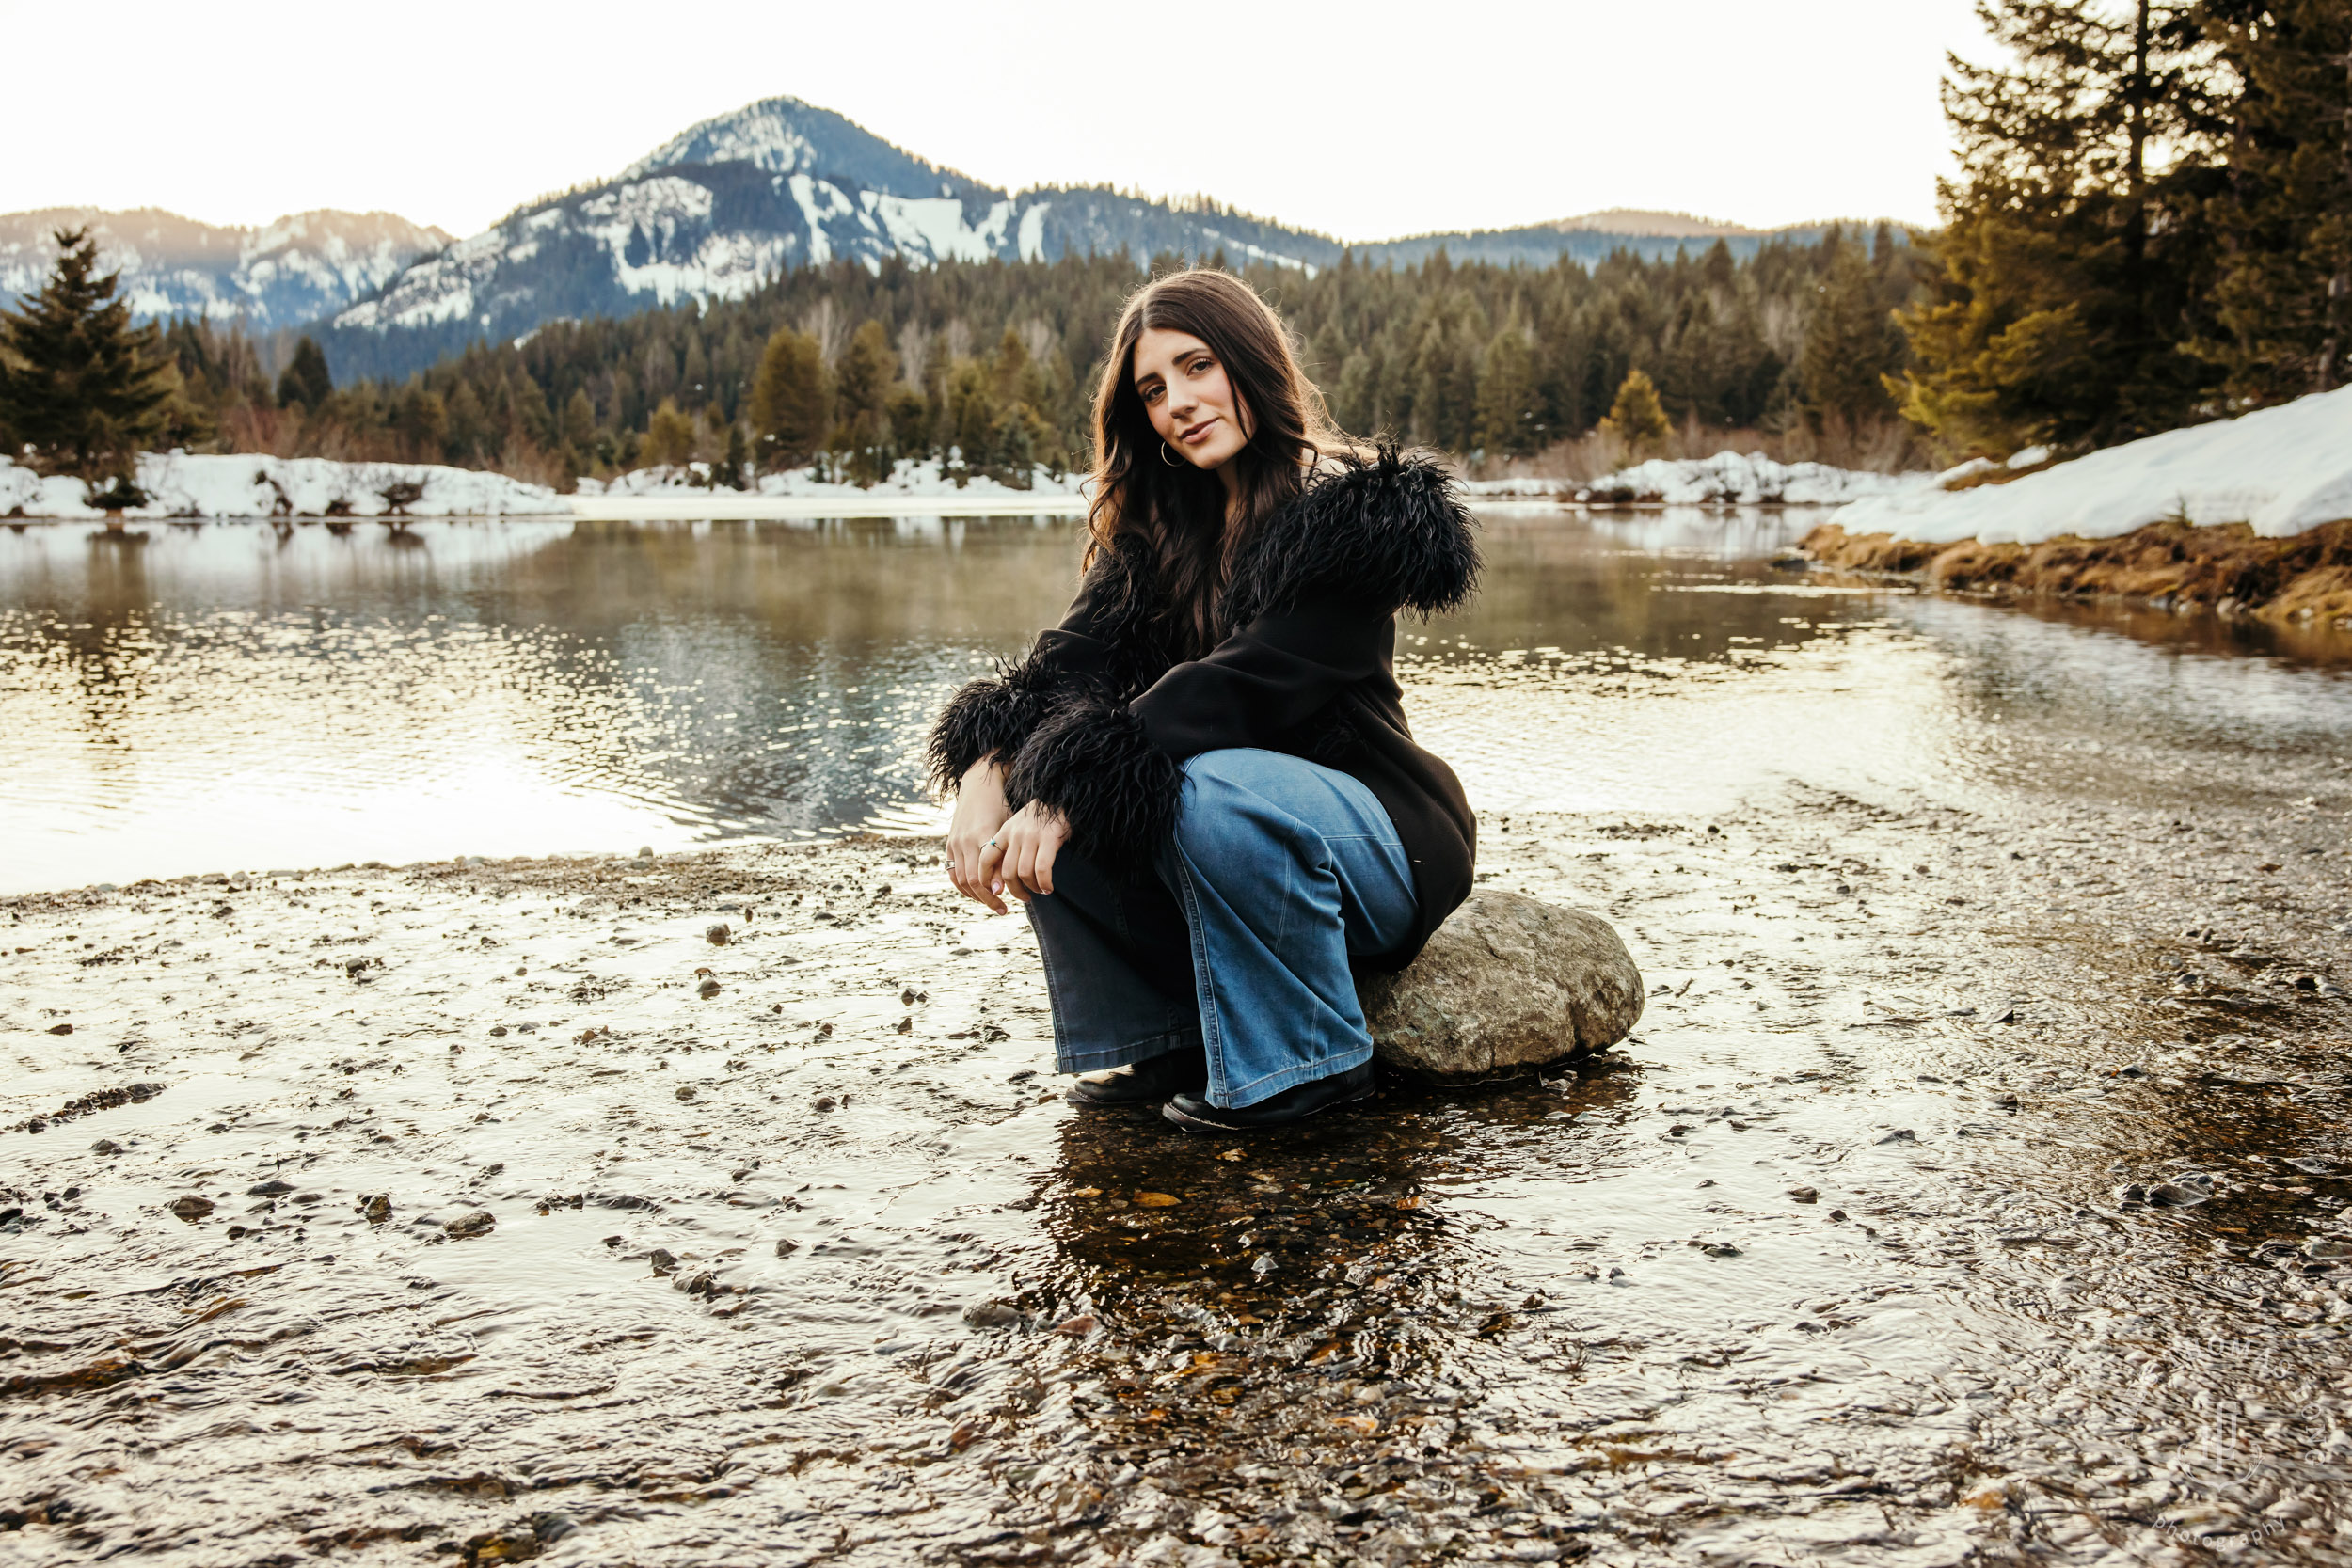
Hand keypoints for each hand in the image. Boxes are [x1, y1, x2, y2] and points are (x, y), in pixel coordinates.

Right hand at [946, 760, 1013, 912]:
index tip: (1009, 904)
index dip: (995, 893)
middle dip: (987, 899)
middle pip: (973, 881)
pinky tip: (976, 893)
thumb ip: (1004, 854)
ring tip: (991, 903)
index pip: (985, 876)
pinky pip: (952, 872)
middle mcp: (966, 841)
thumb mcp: (1007, 827)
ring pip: (961, 879)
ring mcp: (955, 843)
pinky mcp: (949, 844)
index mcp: (983, 836)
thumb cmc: (1001, 806)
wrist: (979, 786)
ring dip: (975, 895)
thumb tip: (1002, 886)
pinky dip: (963, 886)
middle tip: (1002, 909)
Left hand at [975, 802, 1069, 905]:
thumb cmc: (1039, 821)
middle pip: (1007, 872)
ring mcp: (1031, 836)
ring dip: (1032, 888)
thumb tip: (1000, 881)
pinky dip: (1044, 883)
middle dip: (1015, 891)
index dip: (987, 878)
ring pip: (1024, 873)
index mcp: (1004, 832)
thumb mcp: (1017, 828)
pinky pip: (1042, 870)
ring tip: (1039, 890)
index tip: (994, 892)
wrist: (1061, 799)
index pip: (986, 858)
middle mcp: (1015, 834)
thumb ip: (1008, 848)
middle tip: (1024, 897)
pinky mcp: (1049, 839)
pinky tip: (1048, 887)